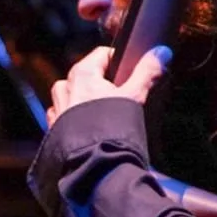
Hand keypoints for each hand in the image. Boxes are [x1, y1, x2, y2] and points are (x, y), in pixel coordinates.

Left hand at [47, 45, 171, 126]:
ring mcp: (58, 110)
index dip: (117, 60)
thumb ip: (147, 72)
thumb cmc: (111, 128)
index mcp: (82, 74)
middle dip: (101, 82)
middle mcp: (65, 89)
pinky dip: (72, 118)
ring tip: (101, 112)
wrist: (94, 164)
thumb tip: (161, 52)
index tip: (128, 71)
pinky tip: (86, 127)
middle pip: (85, 74)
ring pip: (69, 94)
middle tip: (118, 95)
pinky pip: (61, 116)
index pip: (101, 54)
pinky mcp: (54, 129)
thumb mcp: (135, 96)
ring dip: (82, 99)